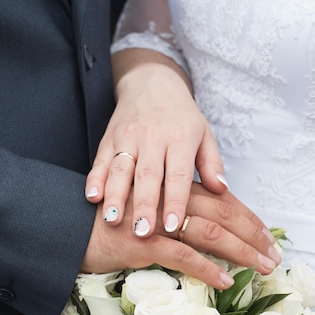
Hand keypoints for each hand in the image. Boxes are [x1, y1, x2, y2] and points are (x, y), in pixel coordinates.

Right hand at [82, 182, 280, 289]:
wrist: (66, 225)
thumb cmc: (111, 216)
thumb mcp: (147, 199)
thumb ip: (182, 195)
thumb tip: (216, 199)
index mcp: (172, 182)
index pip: (220, 198)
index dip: (248, 217)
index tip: (269, 236)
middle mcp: (167, 196)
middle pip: (221, 212)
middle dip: (252, 234)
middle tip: (274, 256)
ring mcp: (154, 219)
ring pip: (207, 231)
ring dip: (238, 251)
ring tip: (261, 268)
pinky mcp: (141, 242)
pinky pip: (180, 256)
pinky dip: (205, 269)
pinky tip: (223, 282)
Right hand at [85, 53, 227, 236]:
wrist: (151, 82)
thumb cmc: (181, 117)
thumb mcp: (204, 134)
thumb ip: (211, 163)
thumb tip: (222, 190)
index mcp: (180, 138)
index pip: (178, 174)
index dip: (176, 201)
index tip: (174, 226)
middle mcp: (152, 137)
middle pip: (147, 175)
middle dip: (143, 205)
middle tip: (142, 232)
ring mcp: (127, 137)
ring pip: (120, 169)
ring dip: (115, 196)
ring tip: (112, 220)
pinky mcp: (108, 138)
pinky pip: (100, 161)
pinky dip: (94, 179)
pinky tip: (92, 198)